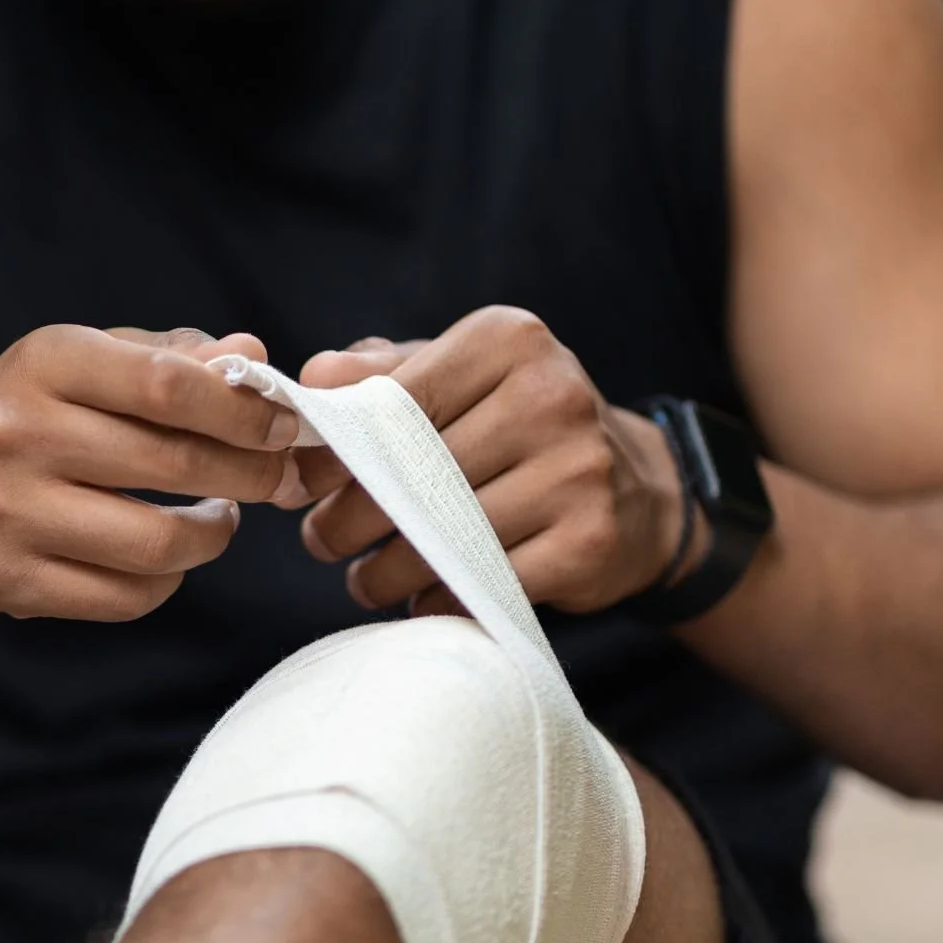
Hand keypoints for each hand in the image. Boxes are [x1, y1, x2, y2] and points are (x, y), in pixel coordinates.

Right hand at [0, 325, 298, 621]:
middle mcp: (15, 433)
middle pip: (175, 464)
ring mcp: (6, 513)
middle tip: (278, 477)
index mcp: (44, 362)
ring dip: (214, 536)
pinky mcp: (7, 582)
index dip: (243, 411)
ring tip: (221, 518)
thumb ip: (172, 356)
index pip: (168, 384)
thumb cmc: (30, 414)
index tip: (285, 426)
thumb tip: (253, 351)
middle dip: (251, 474)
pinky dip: (168, 582)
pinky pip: (128, 598)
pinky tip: (171, 557)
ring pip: (159, 544)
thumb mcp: (86, 363)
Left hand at [292, 309, 700, 615]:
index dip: (337, 450)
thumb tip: (312, 379)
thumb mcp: (462, 380)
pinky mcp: (589, 540)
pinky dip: (440, 601)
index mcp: (511, 340)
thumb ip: (385, 373)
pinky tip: (421, 602)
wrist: (640, 494)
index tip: (302, 484)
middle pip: (413, 472)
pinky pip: (484, 583)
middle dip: (349, 518)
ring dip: (384, 571)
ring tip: (362, 579)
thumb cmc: (522, 429)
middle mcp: (552, 394)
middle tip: (321, 540)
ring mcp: (579, 469)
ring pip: (442, 536)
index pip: (396, 399)